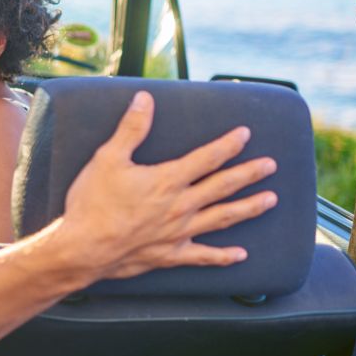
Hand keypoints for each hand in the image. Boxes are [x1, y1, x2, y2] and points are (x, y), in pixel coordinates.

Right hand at [59, 91, 277, 279]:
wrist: (83, 248)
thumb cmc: (92, 202)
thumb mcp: (108, 158)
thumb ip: (131, 129)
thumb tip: (144, 99)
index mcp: (168, 180)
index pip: (207, 158)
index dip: (228, 145)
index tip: (245, 135)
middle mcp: (181, 206)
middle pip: (223, 186)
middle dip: (249, 174)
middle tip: (271, 166)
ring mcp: (179, 233)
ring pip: (223, 218)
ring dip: (248, 208)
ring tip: (270, 200)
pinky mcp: (170, 255)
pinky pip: (203, 256)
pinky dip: (223, 256)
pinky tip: (240, 254)